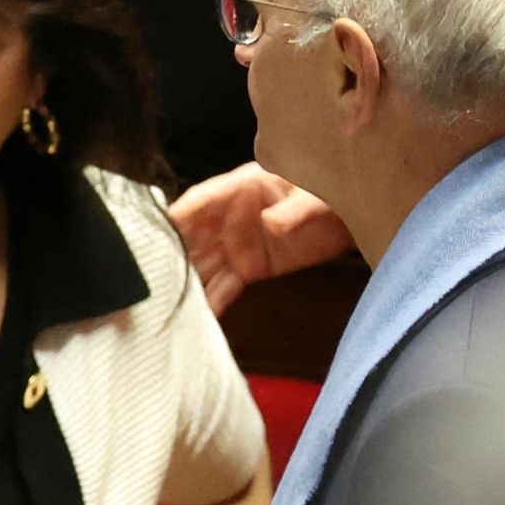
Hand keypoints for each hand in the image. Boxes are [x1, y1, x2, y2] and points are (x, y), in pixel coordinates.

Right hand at [166, 163, 357, 313]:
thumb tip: (270, 223)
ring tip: (168, 300)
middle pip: (194, 235)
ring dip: (188, 280)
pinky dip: (213, 300)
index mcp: (243, 187)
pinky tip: (199, 316)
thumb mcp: (315, 198)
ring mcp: (239, 244)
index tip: (161, 227)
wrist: (352, 218)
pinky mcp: (251, 268)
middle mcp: (231, 217)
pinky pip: (227, 285)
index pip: (204, 198)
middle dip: (174, 254)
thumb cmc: (329, 194)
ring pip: (205, 263)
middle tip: (153, 274)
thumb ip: (293, 211)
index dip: (181, 212)